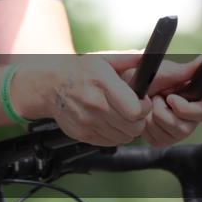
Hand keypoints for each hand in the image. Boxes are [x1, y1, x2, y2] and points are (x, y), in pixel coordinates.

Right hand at [14, 53, 150, 146]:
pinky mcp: (82, 134)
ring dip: (127, 128)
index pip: (136, 110)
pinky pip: (111, 142)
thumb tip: (151, 59)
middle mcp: (94, 103)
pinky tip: (108, 121)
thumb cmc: (79, 71)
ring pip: (125, 137)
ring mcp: (87, 121)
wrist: (50, 85)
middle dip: (139, 119)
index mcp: (102, 82)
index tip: (142, 101)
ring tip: (119, 115)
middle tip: (132, 110)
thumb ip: (129, 59)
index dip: (145, 107)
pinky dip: (114, 134)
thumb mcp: (103, 59)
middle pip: (133, 126)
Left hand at [122, 55, 201, 146]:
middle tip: (154, 98)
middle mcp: (189, 117)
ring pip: (170, 135)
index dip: (188, 109)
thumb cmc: (146, 77)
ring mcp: (176, 131)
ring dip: (153, 118)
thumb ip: (187, 70)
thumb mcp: (165, 71)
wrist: (124, 88)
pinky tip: (144, 115)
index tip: (170, 99)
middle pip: (185, 128)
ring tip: (149, 104)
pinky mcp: (162, 139)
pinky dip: (147, 128)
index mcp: (195, 99)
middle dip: (163, 113)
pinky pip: (157, 140)